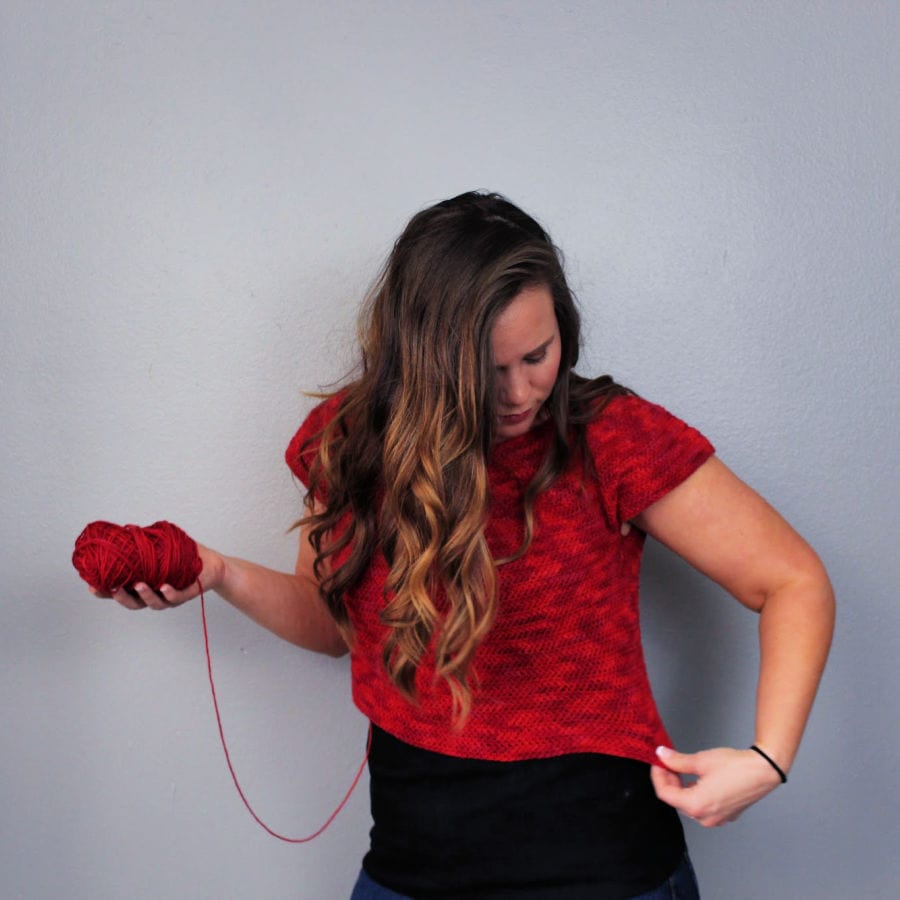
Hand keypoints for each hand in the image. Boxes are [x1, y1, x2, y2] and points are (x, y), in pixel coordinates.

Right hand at [88, 544, 225, 610]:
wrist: (213, 565)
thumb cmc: (186, 557)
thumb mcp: (162, 547)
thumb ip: (145, 542)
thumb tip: (126, 530)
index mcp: (145, 585)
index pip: (121, 592)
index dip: (106, 592)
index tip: (92, 587)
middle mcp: (156, 595)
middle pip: (134, 603)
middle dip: (121, 598)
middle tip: (111, 588)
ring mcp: (171, 597)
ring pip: (154, 603)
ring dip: (145, 595)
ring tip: (138, 585)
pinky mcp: (188, 594)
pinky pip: (177, 597)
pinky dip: (170, 593)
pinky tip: (164, 587)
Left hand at [650, 745, 783, 826]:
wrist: (763, 771)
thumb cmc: (735, 767)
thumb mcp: (701, 760)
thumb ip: (677, 761)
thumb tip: (662, 755)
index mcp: (696, 805)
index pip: (665, 794)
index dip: (658, 776)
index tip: (658, 762)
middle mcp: (706, 817)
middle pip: (677, 801)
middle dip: (669, 781)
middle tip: (668, 763)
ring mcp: (717, 819)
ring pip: (689, 805)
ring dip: (682, 788)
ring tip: (681, 769)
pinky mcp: (726, 815)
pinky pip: (703, 807)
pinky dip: (695, 794)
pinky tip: (697, 780)